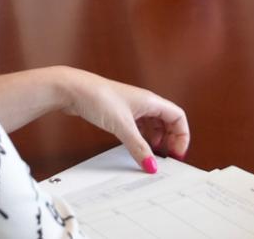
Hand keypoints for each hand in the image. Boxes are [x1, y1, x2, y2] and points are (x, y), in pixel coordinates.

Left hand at [58, 68, 190, 171]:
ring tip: (152, 155)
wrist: (72, 89)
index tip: (176, 153)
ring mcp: (131, 107)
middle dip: (170, 140)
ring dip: (156, 140)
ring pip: (153, 125)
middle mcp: (144, 102)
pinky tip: (136, 147)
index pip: (178, 117)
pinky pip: (138, 127)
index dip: (181, 136)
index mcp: (150, 101)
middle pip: (167, 122)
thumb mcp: (122, 126)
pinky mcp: (119, 113)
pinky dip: (142, 138)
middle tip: (166, 157)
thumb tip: (151, 165)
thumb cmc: (97, 97)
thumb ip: (138, 147)